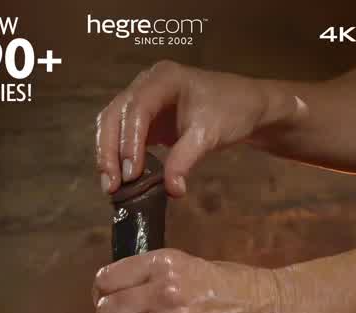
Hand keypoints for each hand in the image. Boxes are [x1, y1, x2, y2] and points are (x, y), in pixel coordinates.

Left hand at [79, 249, 282, 312]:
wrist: (276, 308)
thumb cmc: (235, 287)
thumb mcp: (191, 266)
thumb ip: (155, 278)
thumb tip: (122, 299)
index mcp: (165, 263)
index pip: (107, 279)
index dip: (101, 296)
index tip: (107, 306)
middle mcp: (166, 289)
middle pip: (108, 309)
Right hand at [96, 60, 305, 196]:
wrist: (246, 108)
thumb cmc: (231, 112)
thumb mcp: (209, 135)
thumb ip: (186, 160)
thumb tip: (171, 189)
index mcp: (163, 79)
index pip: (136, 109)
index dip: (129, 142)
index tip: (132, 174)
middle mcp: (146, 85)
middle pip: (114, 116)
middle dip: (109, 152)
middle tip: (112, 185)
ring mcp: (143, 100)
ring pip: (112, 125)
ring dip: (108, 155)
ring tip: (111, 186)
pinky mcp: (145, 118)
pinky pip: (122, 134)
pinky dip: (118, 156)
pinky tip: (121, 178)